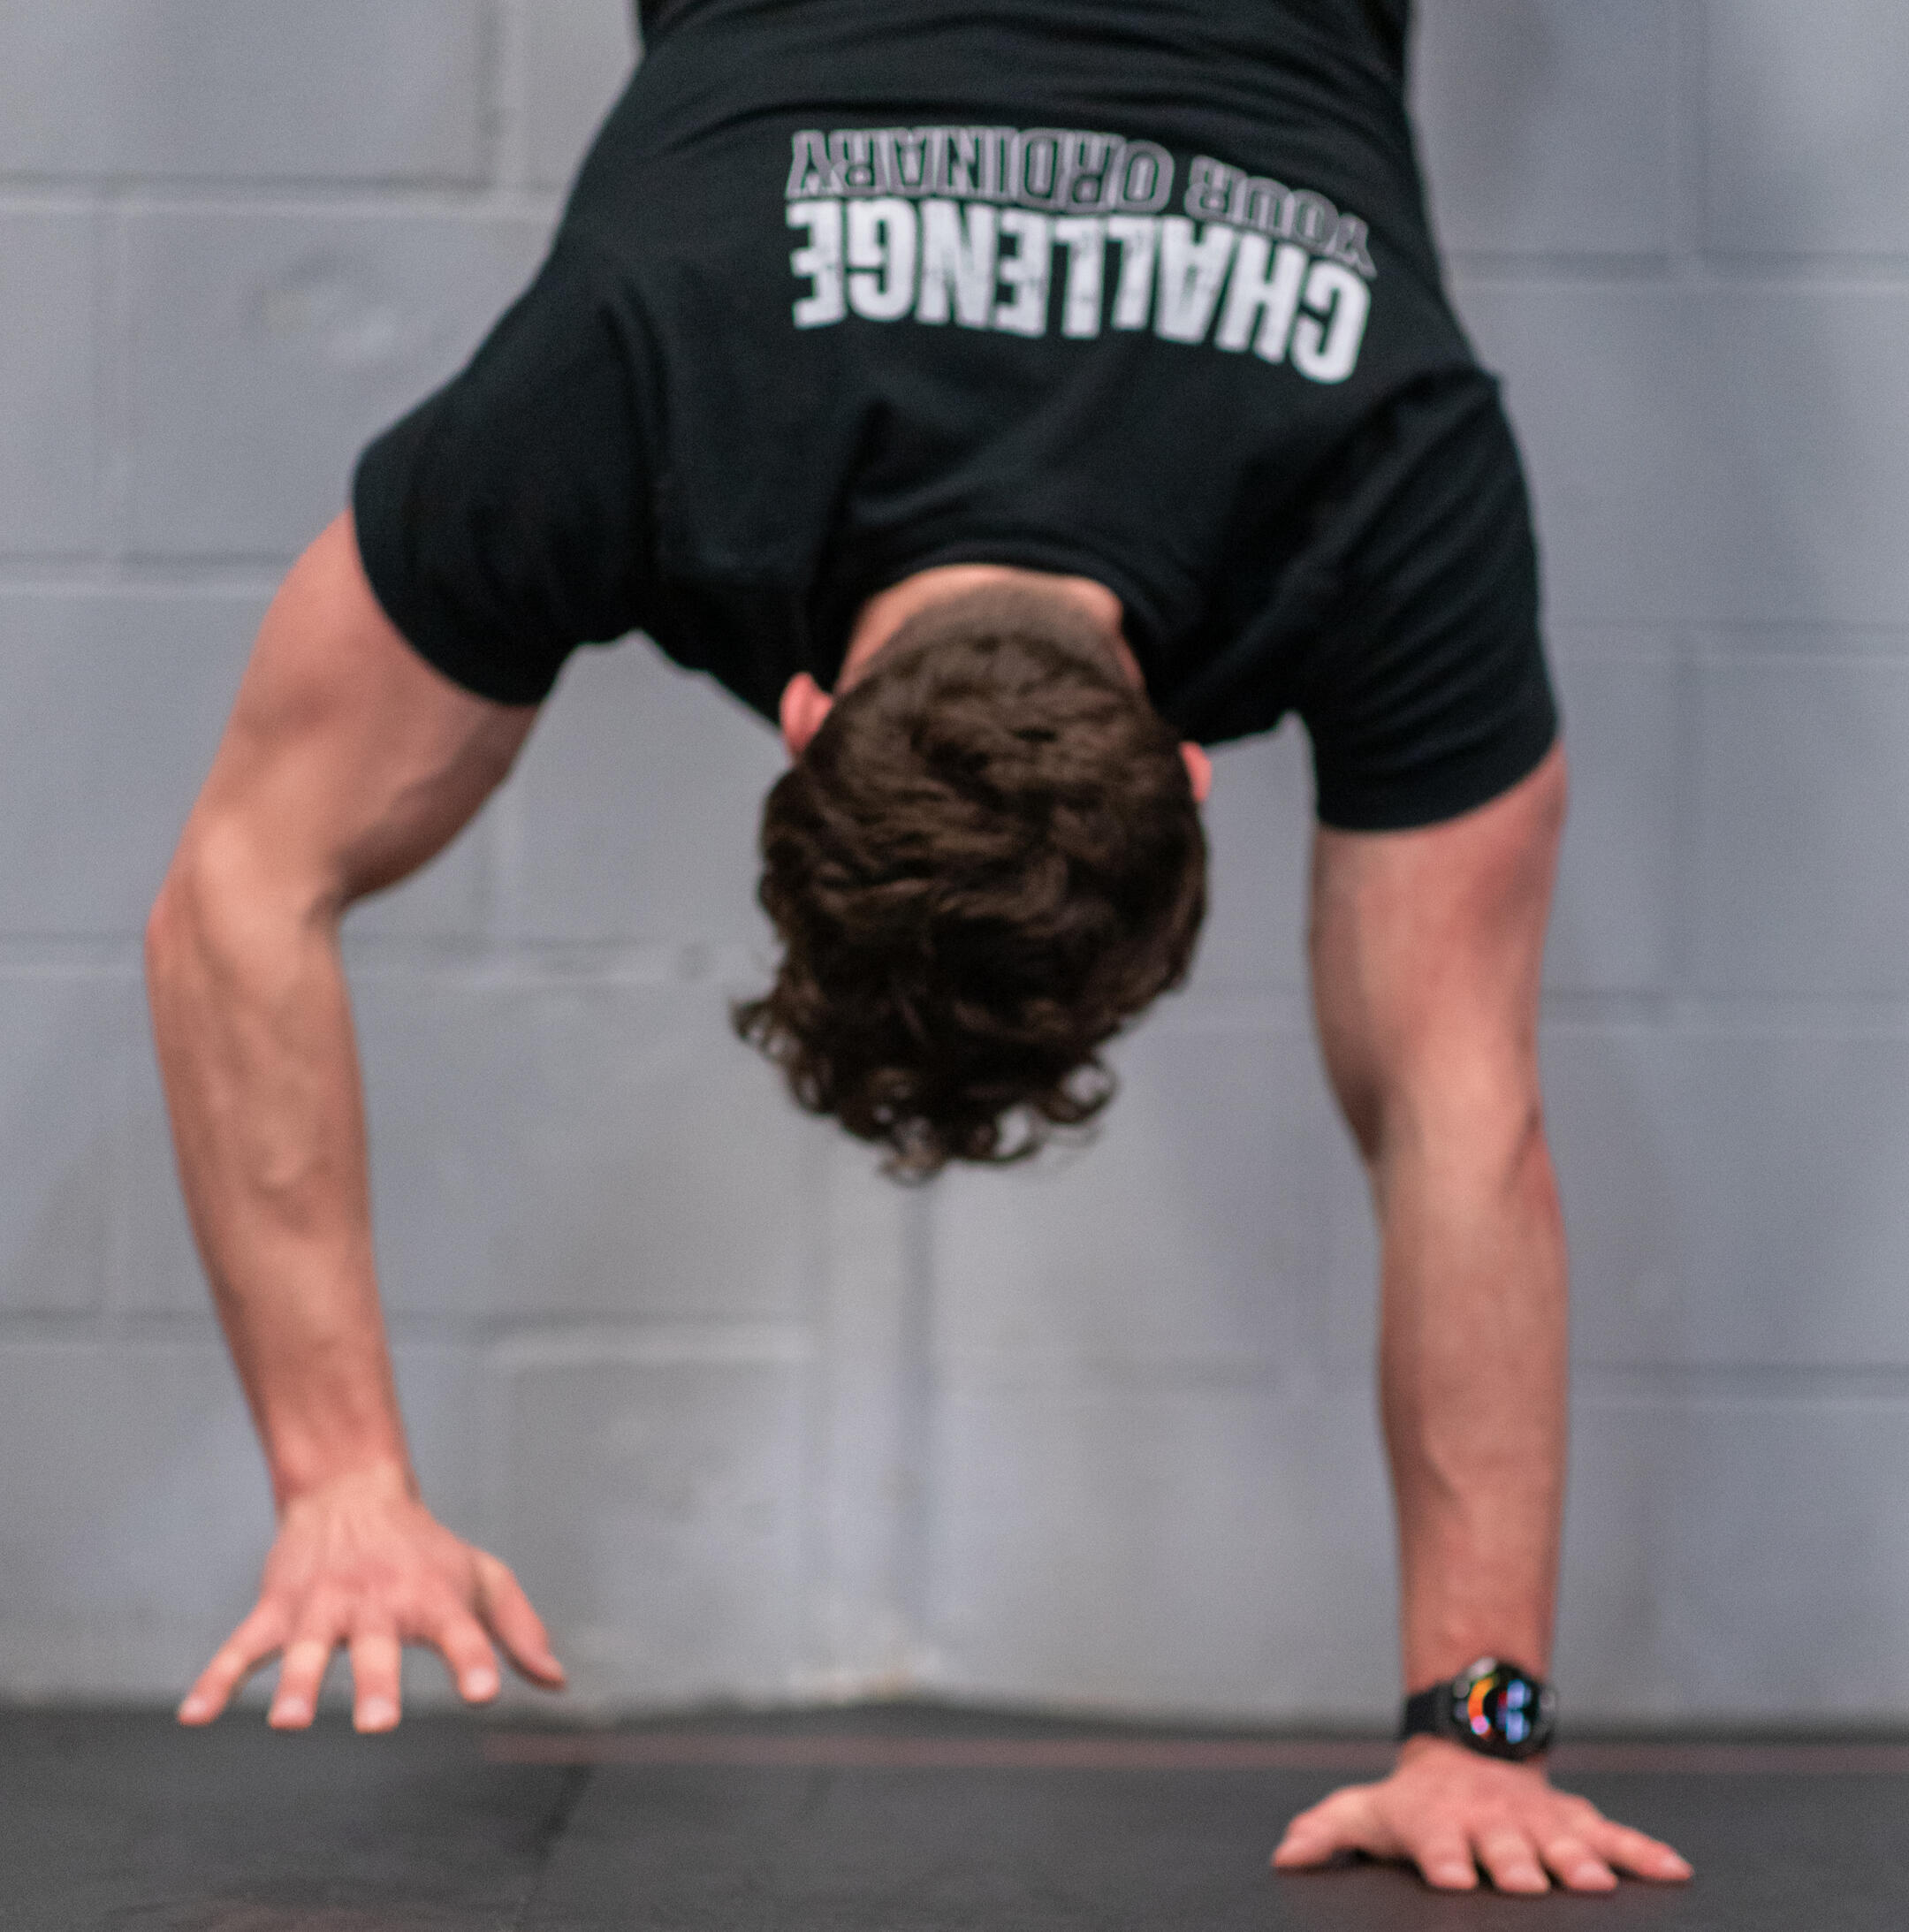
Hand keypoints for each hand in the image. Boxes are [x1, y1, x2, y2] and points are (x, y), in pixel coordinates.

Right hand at [177, 1463, 565, 1732]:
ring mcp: (322, 1607)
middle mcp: (378, 1603)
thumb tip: (557, 1683)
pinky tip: (194, 1717)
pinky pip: (241, 1648)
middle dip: (376, 1684)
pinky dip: (217, 1680)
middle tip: (377, 1723)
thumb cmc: (425, 1550)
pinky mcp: (277, 1609)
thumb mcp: (482, 1577)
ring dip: (297, 1686)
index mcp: (433, 1598)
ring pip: (305, 1650)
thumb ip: (517, 1630)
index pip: (461, 1633)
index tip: (486, 1692)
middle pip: (376, 1649)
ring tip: (290, 1723)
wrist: (353, 1490)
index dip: (475, 1661)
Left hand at [1272, 1736, 1693, 1893]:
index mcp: (1440, 1827)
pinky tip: (1674, 1870)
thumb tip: (1284, 1855)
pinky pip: (1615, 1836)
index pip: (1438, 1847)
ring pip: (1564, 1843)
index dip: (1445, 1863)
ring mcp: (1538, 1824)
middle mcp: (1493, 1826)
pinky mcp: (1576, 1822)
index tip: (1452, 1880)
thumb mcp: (1365, 1809)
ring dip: (1581, 1862)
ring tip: (1598, 1882)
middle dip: (1518, 1867)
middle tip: (1529, 1884)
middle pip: (1507, 1850)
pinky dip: (1644, 1852)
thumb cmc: (1412, 1801)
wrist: (1468, 1752)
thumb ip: (1326, 1832)